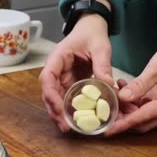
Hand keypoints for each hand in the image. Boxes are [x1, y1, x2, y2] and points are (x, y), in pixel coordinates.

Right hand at [39, 14, 112, 131]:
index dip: (51, 95)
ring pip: (56, 98)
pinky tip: (77, 121)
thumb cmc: (92, 33)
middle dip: (55, 110)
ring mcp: (61, 77)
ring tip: (69, 128)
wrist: (91, 27)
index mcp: (57, 58)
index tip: (59, 108)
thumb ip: (103, 65)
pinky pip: (67, 98)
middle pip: (48, 92)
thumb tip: (109, 86)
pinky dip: (70, 110)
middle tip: (65, 126)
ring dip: (60, 113)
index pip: (47, 78)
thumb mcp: (100, 47)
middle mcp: (55, 69)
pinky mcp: (69, 83)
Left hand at [105, 36, 156, 135]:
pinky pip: (146, 106)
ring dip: (126, 109)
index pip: (141, 119)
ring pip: (143, 116)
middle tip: (103, 113)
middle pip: (141, 123)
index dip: (122, 125)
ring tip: (111, 96)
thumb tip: (122, 98)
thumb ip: (140, 84)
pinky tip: (123, 88)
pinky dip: (133, 101)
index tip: (106, 130)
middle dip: (122, 120)